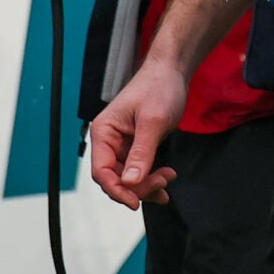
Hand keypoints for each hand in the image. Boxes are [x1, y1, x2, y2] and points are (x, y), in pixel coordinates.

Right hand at [86, 58, 186, 207]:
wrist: (172, 72)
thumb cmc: (159, 88)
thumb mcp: (153, 121)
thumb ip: (141, 153)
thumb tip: (129, 182)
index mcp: (103, 133)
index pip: (101, 172)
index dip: (116, 190)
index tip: (135, 202)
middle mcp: (109, 141)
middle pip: (114, 178)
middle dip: (137, 187)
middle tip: (162, 185)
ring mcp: (122, 144)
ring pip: (128, 177)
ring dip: (147, 184)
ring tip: (168, 179)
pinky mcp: (136, 146)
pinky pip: (138, 170)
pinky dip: (151, 177)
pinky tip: (166, 177)